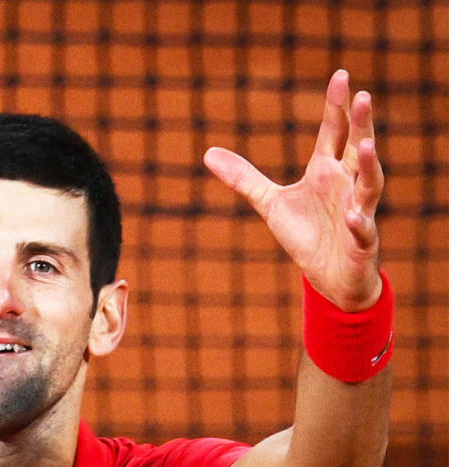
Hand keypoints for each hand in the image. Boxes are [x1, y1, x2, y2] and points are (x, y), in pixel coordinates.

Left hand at [203, 69, 383, 311]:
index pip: (333, 132)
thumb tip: (208, 153)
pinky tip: (355, 215)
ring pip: (370, 183)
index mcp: (326, 171)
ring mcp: (358, 211)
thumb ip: (243, 178)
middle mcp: (347, 184)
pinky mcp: (361, 240)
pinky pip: (363, 228)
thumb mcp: (269, 203)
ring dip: (371, 164)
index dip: (336, 106)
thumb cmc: (307, 234)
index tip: (340, 76)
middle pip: (358, 148)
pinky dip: (360, 221)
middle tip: (362, 95)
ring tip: (368, 144)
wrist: (328, 277)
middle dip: (361, 123)